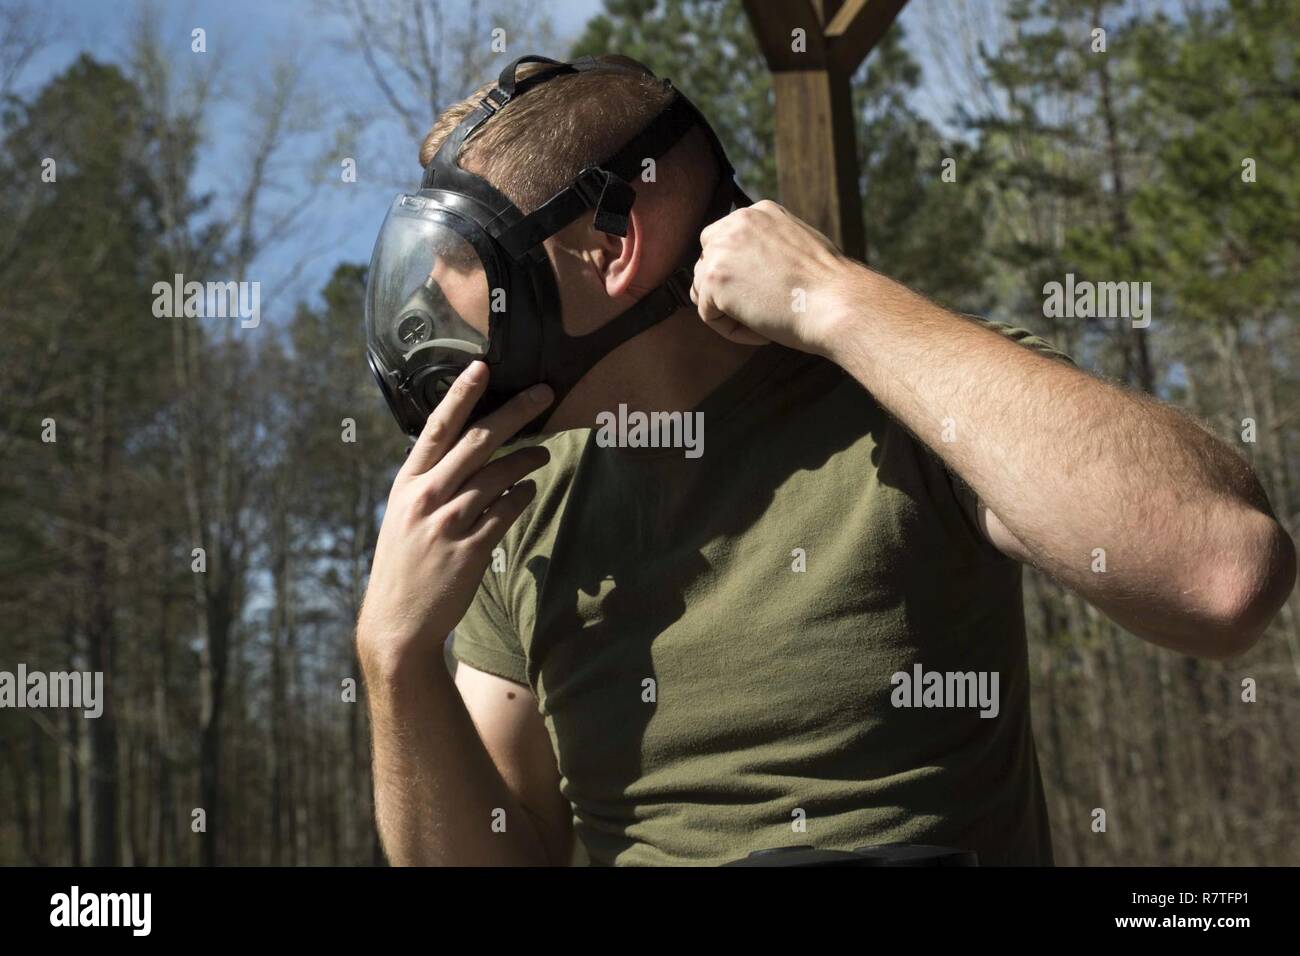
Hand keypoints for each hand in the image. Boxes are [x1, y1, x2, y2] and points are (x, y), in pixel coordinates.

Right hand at [357, 361, 552, 675]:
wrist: (397, 623)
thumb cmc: (403, 566)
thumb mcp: (403, 517)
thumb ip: (429, 485)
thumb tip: (463, 454)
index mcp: (407, 485)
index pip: (436, 428)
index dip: (460, 395)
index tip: (481, 366)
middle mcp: (426, 499)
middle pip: (477, 443)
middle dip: (514, 413)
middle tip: (544, 393)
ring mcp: (448, 524)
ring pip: (498, 476)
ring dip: (527, 458)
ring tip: (544, 451)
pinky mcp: (471, 551)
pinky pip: (505, 512)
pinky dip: (521, 495)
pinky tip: (529, 488)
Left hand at [690, 200, 851, 355]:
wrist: (836, 303)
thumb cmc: (827, 287)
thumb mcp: (798, 247)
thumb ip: (768, 248)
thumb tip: (744, 270)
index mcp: (759, 212)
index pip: (725, 239)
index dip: (738, 272)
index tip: (763, 292)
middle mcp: (736, 222)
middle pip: (706, 261)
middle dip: (724, 289)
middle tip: (758, 310)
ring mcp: (722, 249)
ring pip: (703, 289)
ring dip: (729, 312)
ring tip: (765, 322)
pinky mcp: (714, 278)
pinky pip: (708, 314)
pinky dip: (731, 331)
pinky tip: (761, 332)